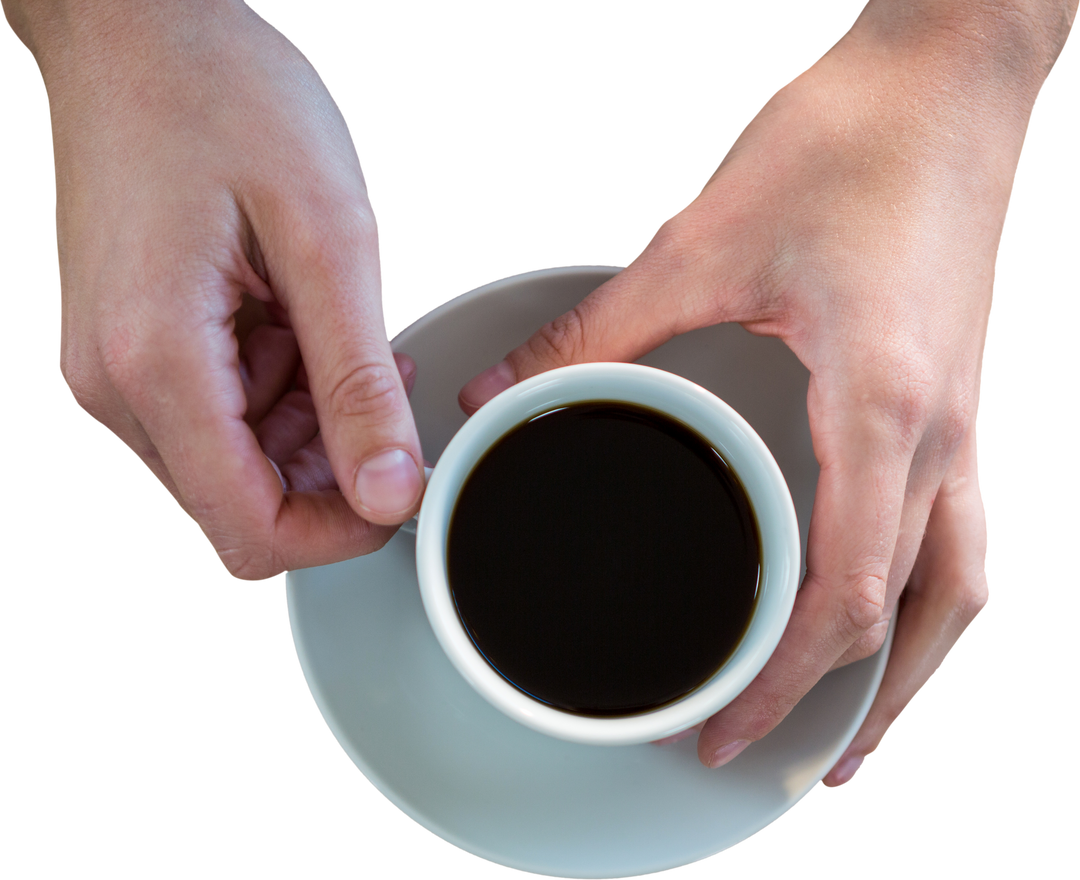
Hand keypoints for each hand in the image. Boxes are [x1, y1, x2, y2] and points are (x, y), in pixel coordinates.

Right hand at [26, 1, 424, 580]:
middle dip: (328, 470)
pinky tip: (303, 326)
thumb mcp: (327, 239)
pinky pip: (217, 414)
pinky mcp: (131, 347)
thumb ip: (357, 380)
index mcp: (158, 364)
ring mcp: (115, 367)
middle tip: (378, 391)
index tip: (400, 487)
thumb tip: (388, 488)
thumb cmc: (223, 97)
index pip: (249, 530)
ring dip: (306, 427)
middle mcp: (117, 383)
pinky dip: (278, 391)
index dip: (340, 532)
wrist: (139, 26)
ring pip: (233, 465)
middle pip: (239, 507)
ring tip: (339, 337)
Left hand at [457, 3, 1067, 785]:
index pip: (840, 598)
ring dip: (910, 673)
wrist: (952, 72)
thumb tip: (506, 392)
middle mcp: (942, 432)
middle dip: (844, 707)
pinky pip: (962, 532)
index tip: (726, 735)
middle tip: (775, 759)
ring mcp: (967, 419)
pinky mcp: (962, 394)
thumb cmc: (853, 139)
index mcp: (881, 407)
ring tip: (855, 729)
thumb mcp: (704, 241)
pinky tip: (888, 607)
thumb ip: (598, 331)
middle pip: (913, 621)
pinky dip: (925, 598)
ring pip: (961, 590)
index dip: (782, 687)